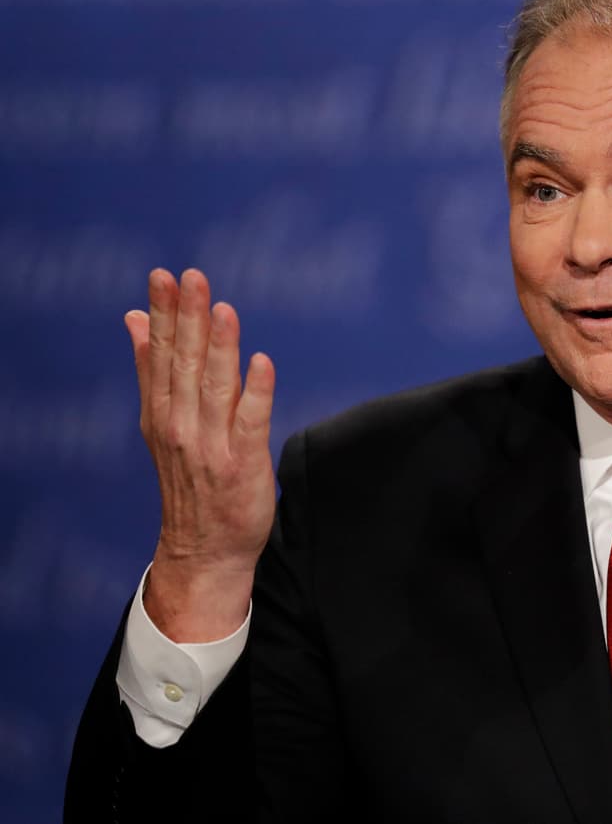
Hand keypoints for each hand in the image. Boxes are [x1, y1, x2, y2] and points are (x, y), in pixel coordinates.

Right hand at [126, 268, 276, 640]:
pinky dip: (257, 392)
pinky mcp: (244, 464)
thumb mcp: (161, 422)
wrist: (204, 550)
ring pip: (215, 387)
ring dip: (219, 347)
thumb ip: (152, 370)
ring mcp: (212, 446)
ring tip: (223, 308)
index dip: (162, 315)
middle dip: (188, 319)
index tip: (164, 276)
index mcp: (162, 412)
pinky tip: (262, 361)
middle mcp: (182, 426)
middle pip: (184, 364)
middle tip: (192, 277)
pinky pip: (252, 423)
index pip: (160, 355)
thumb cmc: (190, 479)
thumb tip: (134, 319)